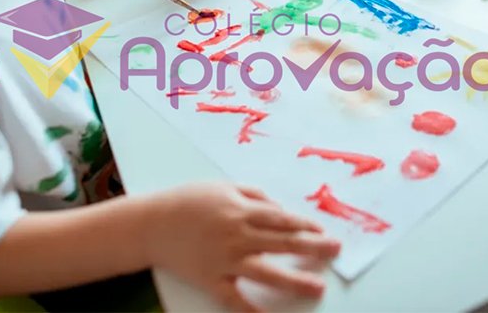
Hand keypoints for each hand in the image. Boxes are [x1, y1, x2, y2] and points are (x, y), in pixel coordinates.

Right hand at [145, 183, 340, 311]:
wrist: (151, 224)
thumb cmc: (188, 201)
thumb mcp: (223, 187)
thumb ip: (254, 195)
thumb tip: (281, 210)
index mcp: (241, 210)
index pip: (283, 219)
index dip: (306, 226)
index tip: (324, 232)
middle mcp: (237, 235)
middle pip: (283, 243)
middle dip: (313, 248)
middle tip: (336, 252)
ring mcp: (225, 260)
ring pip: (267, 273)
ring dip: (295, 281)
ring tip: (317, 287)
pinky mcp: (210, 280)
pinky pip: (234, 298)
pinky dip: (251, 310)